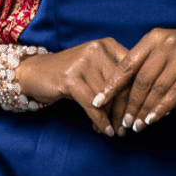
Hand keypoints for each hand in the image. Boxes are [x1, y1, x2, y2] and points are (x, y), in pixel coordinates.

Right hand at [15, 38, 130, 133]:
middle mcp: (98, 49)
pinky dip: (100, 120)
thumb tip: (139, 106)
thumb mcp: (97, 70)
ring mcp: (83, 62)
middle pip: (122, 86)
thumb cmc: (71, 75)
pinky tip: (104, 131)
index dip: (138, 96)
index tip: (140, 115)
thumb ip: (117, 80)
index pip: (133, 72)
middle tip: (127, 128)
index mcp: (109, 45)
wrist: (35, 73)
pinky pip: (92, 105)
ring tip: (114, 131)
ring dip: (112, 119)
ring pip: (108, 98)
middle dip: (125, 111)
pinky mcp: (70, 78)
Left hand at [92, 27, 175, 134]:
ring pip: (157, 89)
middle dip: (130, 104)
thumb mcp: (165, 49)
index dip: (111, 85)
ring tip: (137, 126)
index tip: (98, 102)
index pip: (126, 64)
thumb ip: (146, 63)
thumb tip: (120, 90)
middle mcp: (166, 43)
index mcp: (153, 38)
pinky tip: (154, 120)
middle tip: (123, 122)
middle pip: (141, 79)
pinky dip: (162, 108)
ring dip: (145, 110)